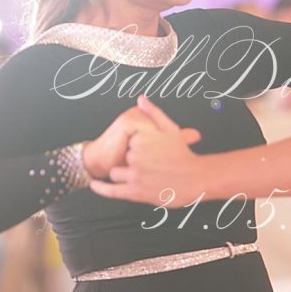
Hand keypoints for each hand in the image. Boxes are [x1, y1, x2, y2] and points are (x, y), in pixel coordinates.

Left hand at [88, 95, 202, 204]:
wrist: (197, 179)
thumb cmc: (184, 155)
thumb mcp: (171, 128)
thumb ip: (153, 112)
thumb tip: (140, 99)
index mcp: (141, 140)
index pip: (127, 143)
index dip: (135, 148)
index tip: (146, 153)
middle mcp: (136, 157)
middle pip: (122, 158)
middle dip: (130, 161)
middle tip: (148, 167)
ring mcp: (135, 175)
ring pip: (116, 173)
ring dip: (122, 174)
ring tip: (139, 176)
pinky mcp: (135, 192)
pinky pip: (111, 190)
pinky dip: (100, 188)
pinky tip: (93, 184)